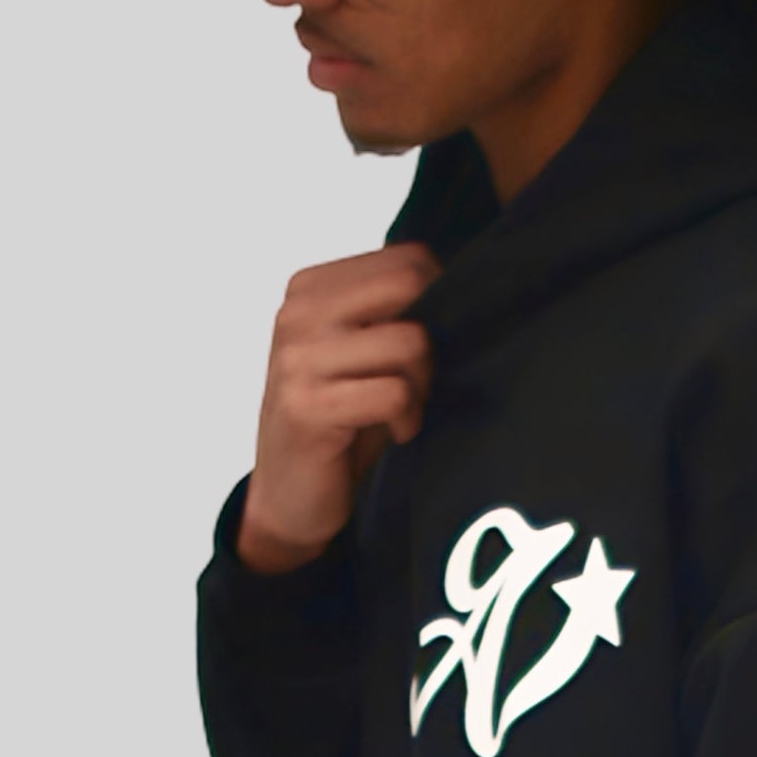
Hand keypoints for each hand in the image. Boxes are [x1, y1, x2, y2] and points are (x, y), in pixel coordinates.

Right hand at [238, 245, 436, 570]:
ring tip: (403, 410)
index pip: (406, 259)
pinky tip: (394, 433)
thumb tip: (466, 286)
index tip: (430, 343)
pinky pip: (395, 393)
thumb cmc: (338, 421)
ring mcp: (298, 360)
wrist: (290, 497)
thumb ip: (392, 312)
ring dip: (422, 385)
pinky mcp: (307, 407)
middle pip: (410, 287)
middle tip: (420, 376)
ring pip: (410, 343)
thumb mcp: (359, 351)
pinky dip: (409, 419)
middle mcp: (298, 315)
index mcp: (310, 289)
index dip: (439, 298)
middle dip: (432, 335)